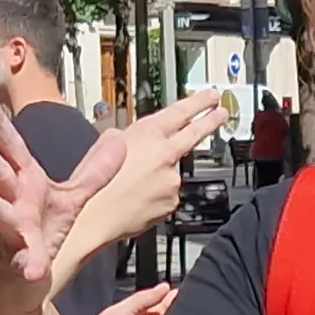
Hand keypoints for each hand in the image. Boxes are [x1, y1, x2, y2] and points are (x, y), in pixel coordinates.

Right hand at [0, 89, 120, 314]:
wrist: (22, 282)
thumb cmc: (40, 233)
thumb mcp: (71, 198)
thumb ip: (93, 171)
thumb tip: (118, 140)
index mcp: (24, 182)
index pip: (9, 145)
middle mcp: (13, 202)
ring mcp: (13, 232)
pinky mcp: (20, 263)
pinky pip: (24, 262)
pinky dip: (28, 265)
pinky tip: (32, 269)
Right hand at [66, 91, 225, 254]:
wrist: (92, 217)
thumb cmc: (93, 182)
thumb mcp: (105, 143)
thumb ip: (129, 136)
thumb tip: (135, 139)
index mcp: (147, 133)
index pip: (181, 112)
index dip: (199, 102)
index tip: (212, 97)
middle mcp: (165, 153)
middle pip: (195, 133)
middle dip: (211, 121)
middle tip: (222, 113)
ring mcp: (172, 179)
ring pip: (173, 171)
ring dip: (160, 175)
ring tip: (131, 185)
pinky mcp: (172, 201)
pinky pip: (167, 194)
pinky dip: (156, 195)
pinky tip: (136, 198)